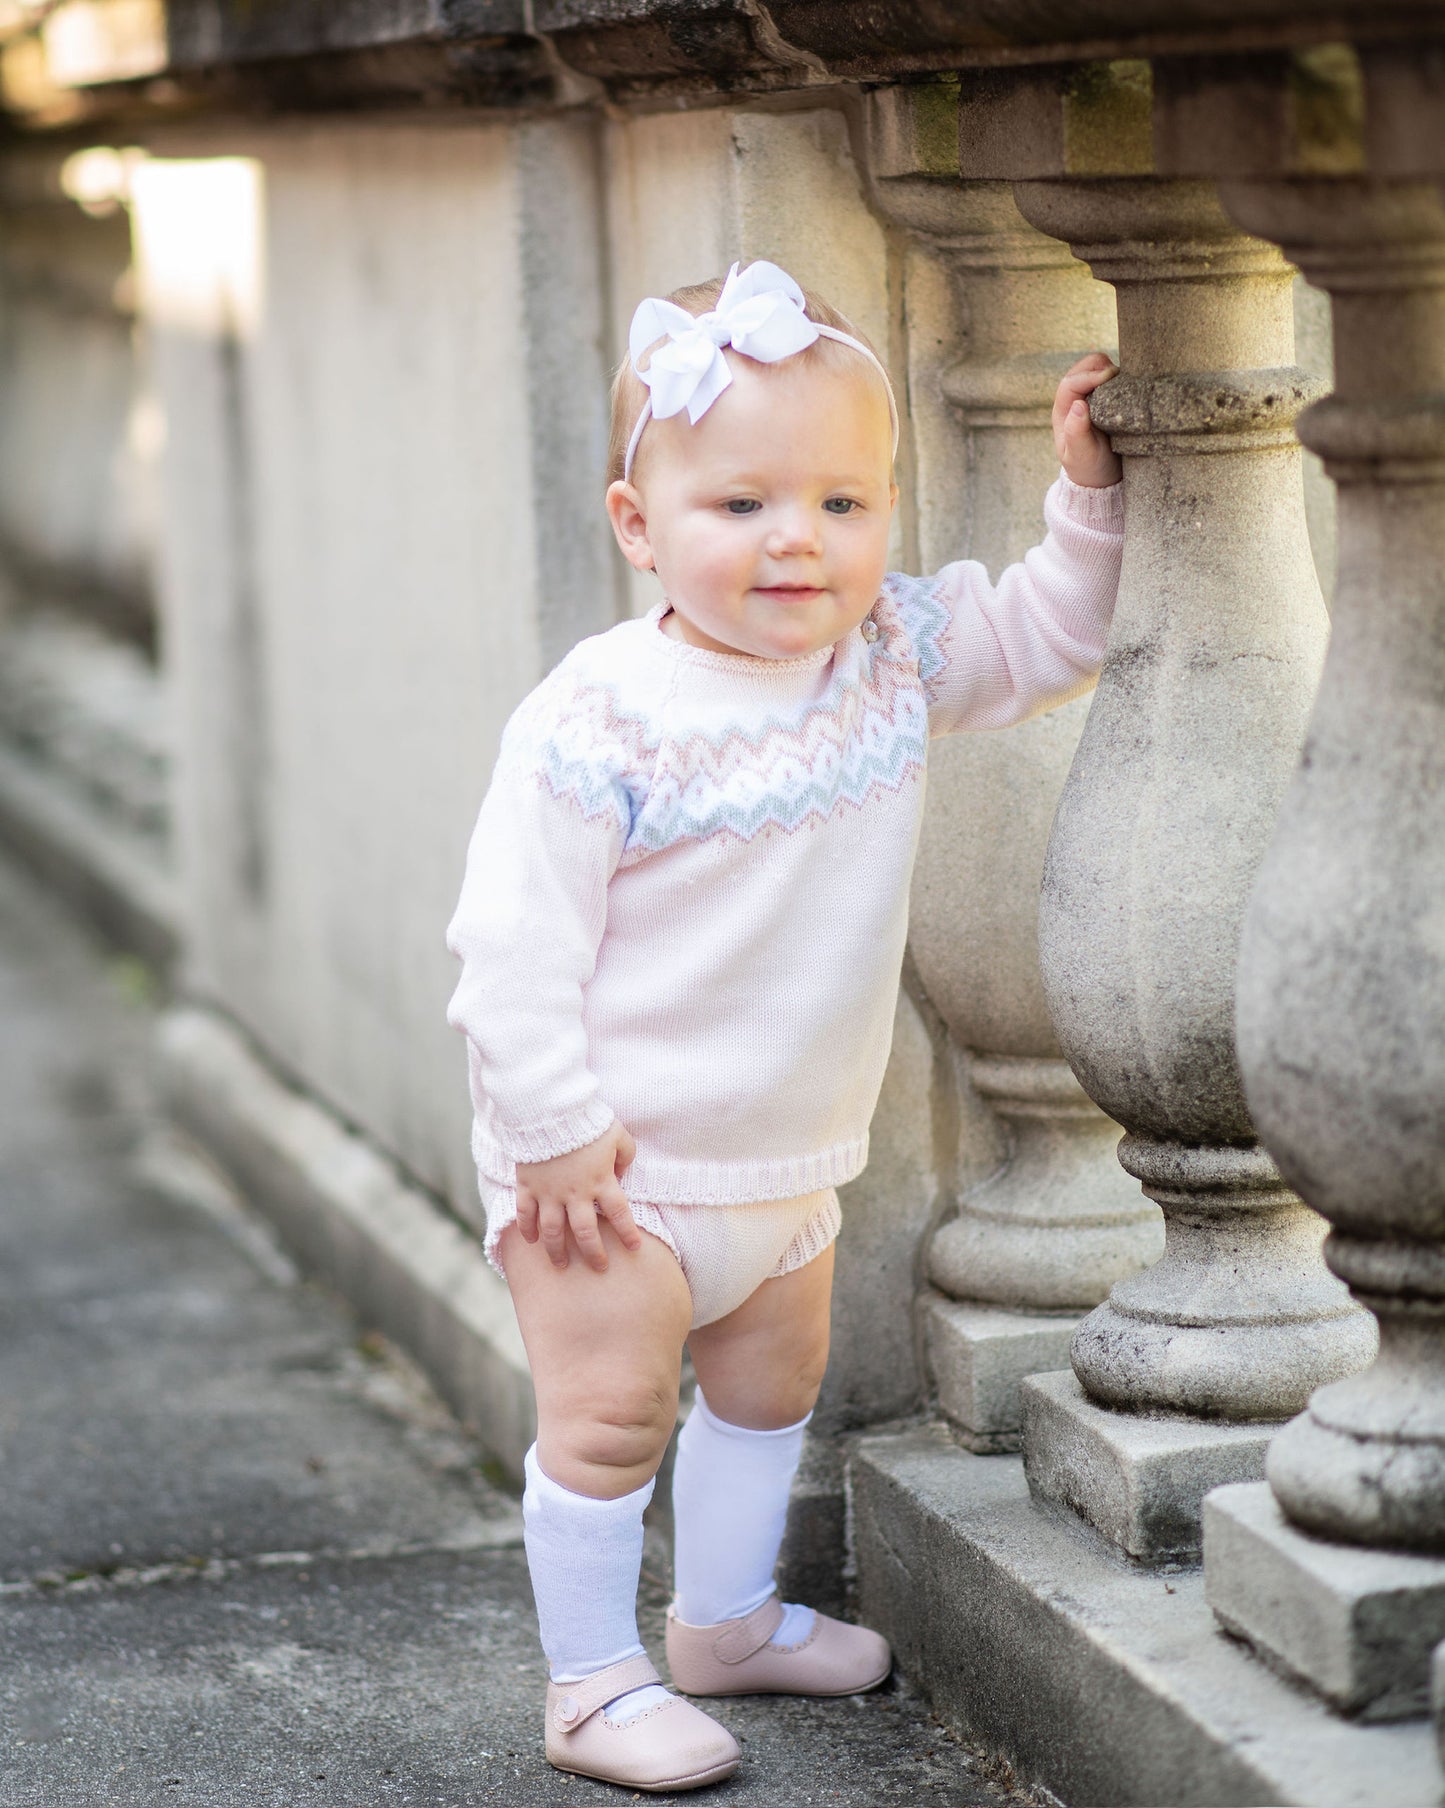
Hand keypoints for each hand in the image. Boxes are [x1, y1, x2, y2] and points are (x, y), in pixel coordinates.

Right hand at [514, 1123, 639, 1272]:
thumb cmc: (587, 1121)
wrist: (550, 1111)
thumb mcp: (619, 1135)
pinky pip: (525, 1215)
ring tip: (561, 1265)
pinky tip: (531, 1241)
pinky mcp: (528, 1186)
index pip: (619, 1214)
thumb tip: (622, 1171)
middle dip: (594, 1253)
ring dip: (557, 1251)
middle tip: (599, 1267)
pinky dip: (527, 1230)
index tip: (634, 1248)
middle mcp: (576, 1193)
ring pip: (553, 1232)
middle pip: (586, 1232)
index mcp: (601, 1181)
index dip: (627, 1233)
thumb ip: (626, 1155)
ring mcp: (549, 1192)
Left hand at [1054, 353, 1120, 488]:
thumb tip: (1078, 406)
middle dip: (1100, 366)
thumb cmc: (1088, 468)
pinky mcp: (1107, 399)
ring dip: (1111, 369)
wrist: (1102, 478)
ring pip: (1097, 368)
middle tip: (1120, 378)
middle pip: (1083, 368)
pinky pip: (1111, 378)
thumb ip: (1077, 433)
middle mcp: (1074, 400)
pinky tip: (1130, 387)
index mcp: (1063, 411)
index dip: (1089, 375)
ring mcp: (1091, 397)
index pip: (1070, 382)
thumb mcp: (1081, 456)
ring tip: (1126, 383)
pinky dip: (1120, 377)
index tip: (1110, 376)